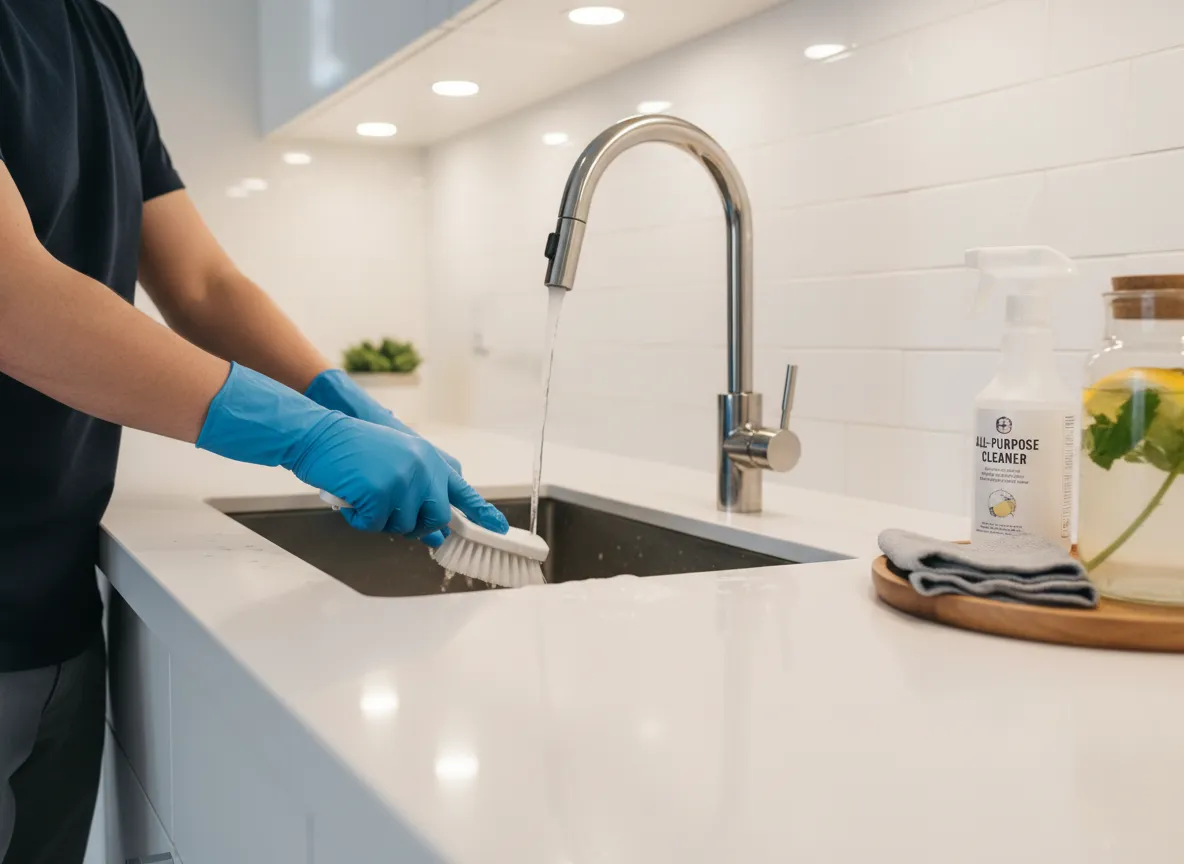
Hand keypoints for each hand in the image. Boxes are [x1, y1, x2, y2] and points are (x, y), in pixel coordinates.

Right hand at [197, 364, 505, 545]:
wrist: (319, 434)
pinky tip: (350, 496)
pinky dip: (358, 518)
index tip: (500, 529)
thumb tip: (437, 535)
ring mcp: (404, 481)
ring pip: (402, 526)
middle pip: (433, 518)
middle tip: (388, 508)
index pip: (461, 490)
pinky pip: (373, 525)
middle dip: (414, 524)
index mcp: (429, 459)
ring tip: (364, 492)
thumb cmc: (352, 449)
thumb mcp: (395, 463)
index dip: (481, 512)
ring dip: (380, 519)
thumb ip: (420, 493)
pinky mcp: (382, 493)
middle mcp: (423, 468)